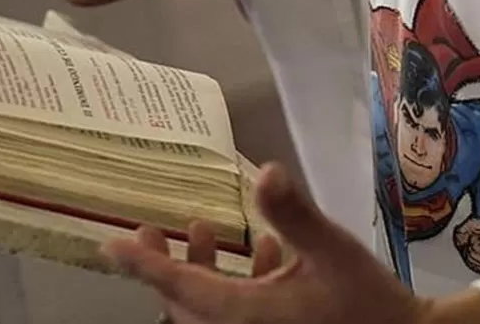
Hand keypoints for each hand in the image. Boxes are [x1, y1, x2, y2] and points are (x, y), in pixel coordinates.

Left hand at [102, 163, 443, 323]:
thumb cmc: (369, 302)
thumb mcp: (332, 251)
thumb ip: (294, 214)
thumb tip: (267, 171)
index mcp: (245, 315)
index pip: (180, 287)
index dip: (144, 265)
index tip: (110, 245)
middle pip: (183, 304)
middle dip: (164, 266)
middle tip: (151, 232)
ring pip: (206, 311)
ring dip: (199, 272)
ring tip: (203, 230)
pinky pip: (235, 316)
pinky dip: (233, 286)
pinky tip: (264, 253)